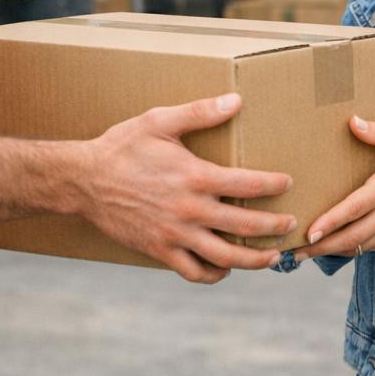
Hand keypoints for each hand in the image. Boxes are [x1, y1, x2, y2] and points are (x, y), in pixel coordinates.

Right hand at [76, 92, 295, 283]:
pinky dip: (215, 274)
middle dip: (275, 226)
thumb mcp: (160, 121)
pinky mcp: (160, 251)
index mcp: (195, 176)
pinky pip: (194, 272)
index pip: (249, 184)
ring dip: (255, 260)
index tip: (288, 183)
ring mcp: (175, 234)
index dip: (275, 185)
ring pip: (225, 257)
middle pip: (245, 226)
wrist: (84, 180)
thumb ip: (200, 112)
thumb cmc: (122, 147)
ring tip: (274, 256)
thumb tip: (236, 101)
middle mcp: (190, 210)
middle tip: (291, 224)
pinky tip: (226, 268)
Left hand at [295, 115, 374, 259]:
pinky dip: (351, 250)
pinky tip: (332, 247)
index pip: (355, 209)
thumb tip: (353, 121)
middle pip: (352, 236)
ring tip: (306, 253)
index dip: (331, 222)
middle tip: (296, 251)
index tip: (310, 232)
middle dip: (322, 246)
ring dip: (332, 251)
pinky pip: (371, 248)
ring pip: (360, 247)